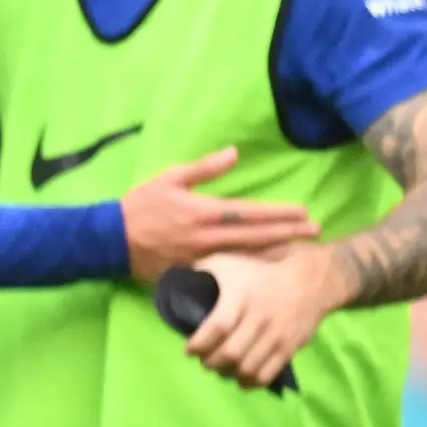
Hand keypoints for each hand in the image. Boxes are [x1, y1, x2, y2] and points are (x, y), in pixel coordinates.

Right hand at [118, 147, 320, 284]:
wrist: (110, 240)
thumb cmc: (140, 205)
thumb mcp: (170, 178)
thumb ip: (204, 167)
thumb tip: (234, 153)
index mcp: (204, 212)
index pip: (250, 214)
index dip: (279, 214)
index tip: (304, 213)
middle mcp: (207, 239)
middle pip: (256, 238)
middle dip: (288, 234)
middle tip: (315, 232)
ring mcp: (201, 260)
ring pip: (245, 258)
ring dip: (274, 252)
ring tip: (299, 249)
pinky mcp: (192, 274)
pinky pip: (226, 273)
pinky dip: (248, 270)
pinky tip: (265, 271)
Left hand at [182, 245, 345, 388]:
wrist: (310, 279)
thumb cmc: (260, 270)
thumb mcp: (229, 262)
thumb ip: (202, 271)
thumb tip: (175, 281)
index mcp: (241, 296)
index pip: (216, 327)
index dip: (198, 344)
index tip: (189, 350)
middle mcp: (259, 318)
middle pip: (230, 353)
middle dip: (210, 362)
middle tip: (204, 360)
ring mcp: (276, 335)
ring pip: (247, 368)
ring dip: (228, 374)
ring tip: (221, 369)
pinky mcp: (289, 348)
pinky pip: (266, 375)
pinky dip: (249, 382)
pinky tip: (240, 377)